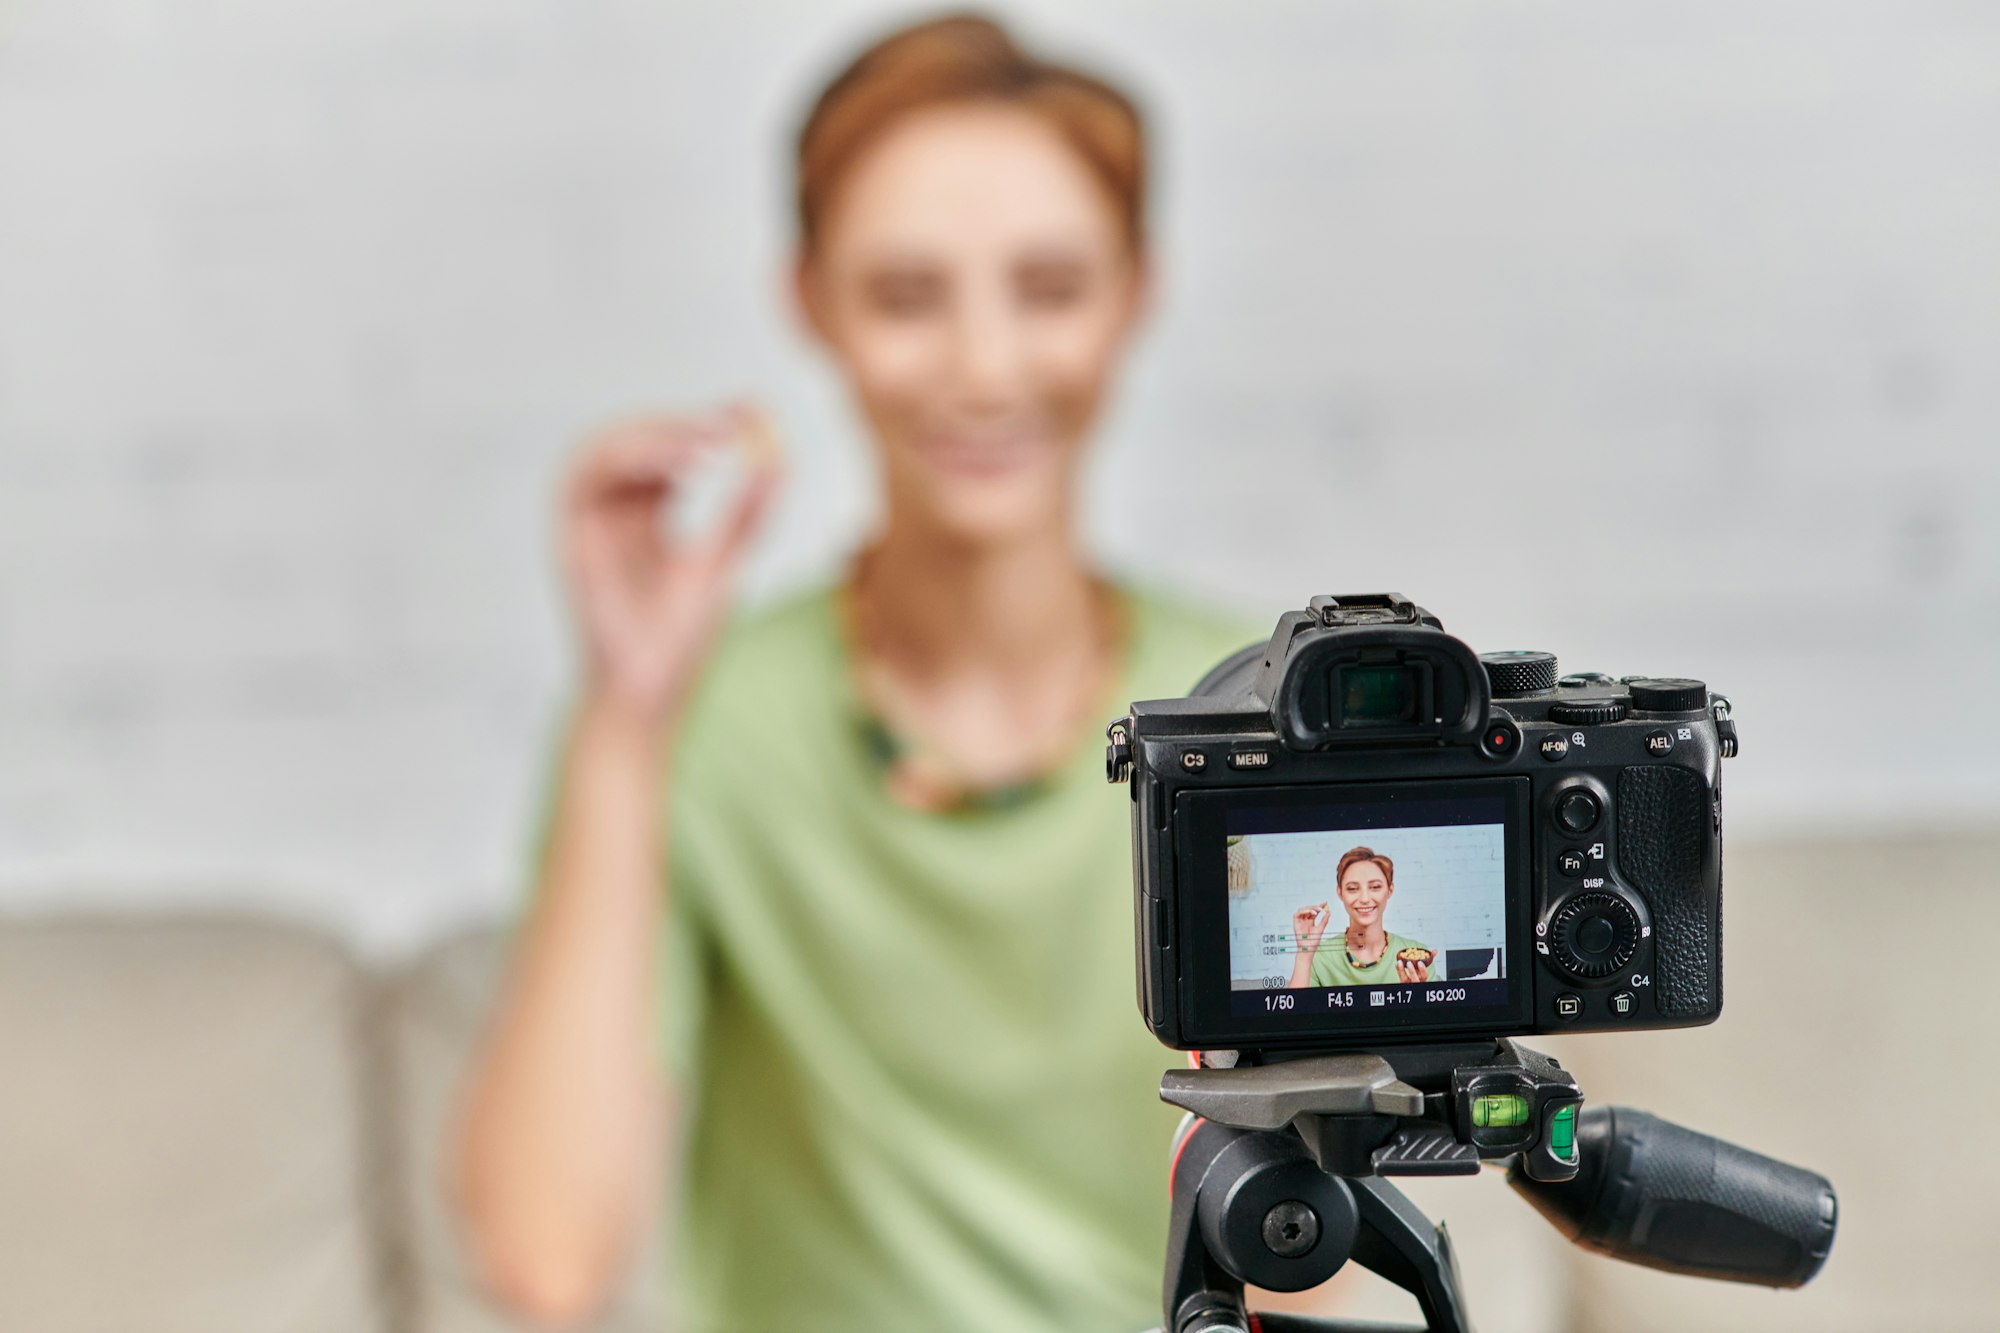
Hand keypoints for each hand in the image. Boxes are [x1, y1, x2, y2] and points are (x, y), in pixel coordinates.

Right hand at [560, 404, 782, 728]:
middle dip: (681, 424)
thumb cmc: (681, 636)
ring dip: (655, 436)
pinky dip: (629, 461)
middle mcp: (612, 505)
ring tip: (708, 444)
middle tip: (732, 424)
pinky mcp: (570, 533)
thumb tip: (779, 455)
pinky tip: (681, 467)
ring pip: (607, 447)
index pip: (670, 445)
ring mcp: (589, 518)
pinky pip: (585, 477)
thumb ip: (747, 511)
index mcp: (646, 505)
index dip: (703, 423)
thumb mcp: (725, 561)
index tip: (749, 410)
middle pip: (636, 438)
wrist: (650, 687)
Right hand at [1293, 903, 1329, 953]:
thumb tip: (1329, 912)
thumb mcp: (1321, 929)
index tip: (1326, 903)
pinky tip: (1310, 912)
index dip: (1320, 906)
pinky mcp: (1295, 923)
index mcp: (1311, 922)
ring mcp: (1300, 922)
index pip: (1315, 911)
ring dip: (1309, 908)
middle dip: (1315, 907)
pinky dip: (1303, 911)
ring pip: (1302, 910)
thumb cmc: (1313, 942)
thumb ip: (1324, 920)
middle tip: (1321, 908)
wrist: (1308, 949)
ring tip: (1316, 911)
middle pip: (1309, 909)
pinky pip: (1297, 914)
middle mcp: (1305, 921)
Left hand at [1395, 959, 1430, 983]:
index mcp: (1422, 979)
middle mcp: (1416, 982)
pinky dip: (1398, 970)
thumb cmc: (1419, 974)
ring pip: (1405, 979)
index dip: (1423, 970)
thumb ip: (1429, 960)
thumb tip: (1435, 951)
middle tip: (1409, 963)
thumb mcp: (1424, 969)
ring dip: (1401, 970)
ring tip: (1399, 962)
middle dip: (1412, 971)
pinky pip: (1399, 977)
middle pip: (1415, 979)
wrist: (1412, 982)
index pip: (1425, 976)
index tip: (1420, 962)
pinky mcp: (1402, 983)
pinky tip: (1397, 964)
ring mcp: (1408, 983)